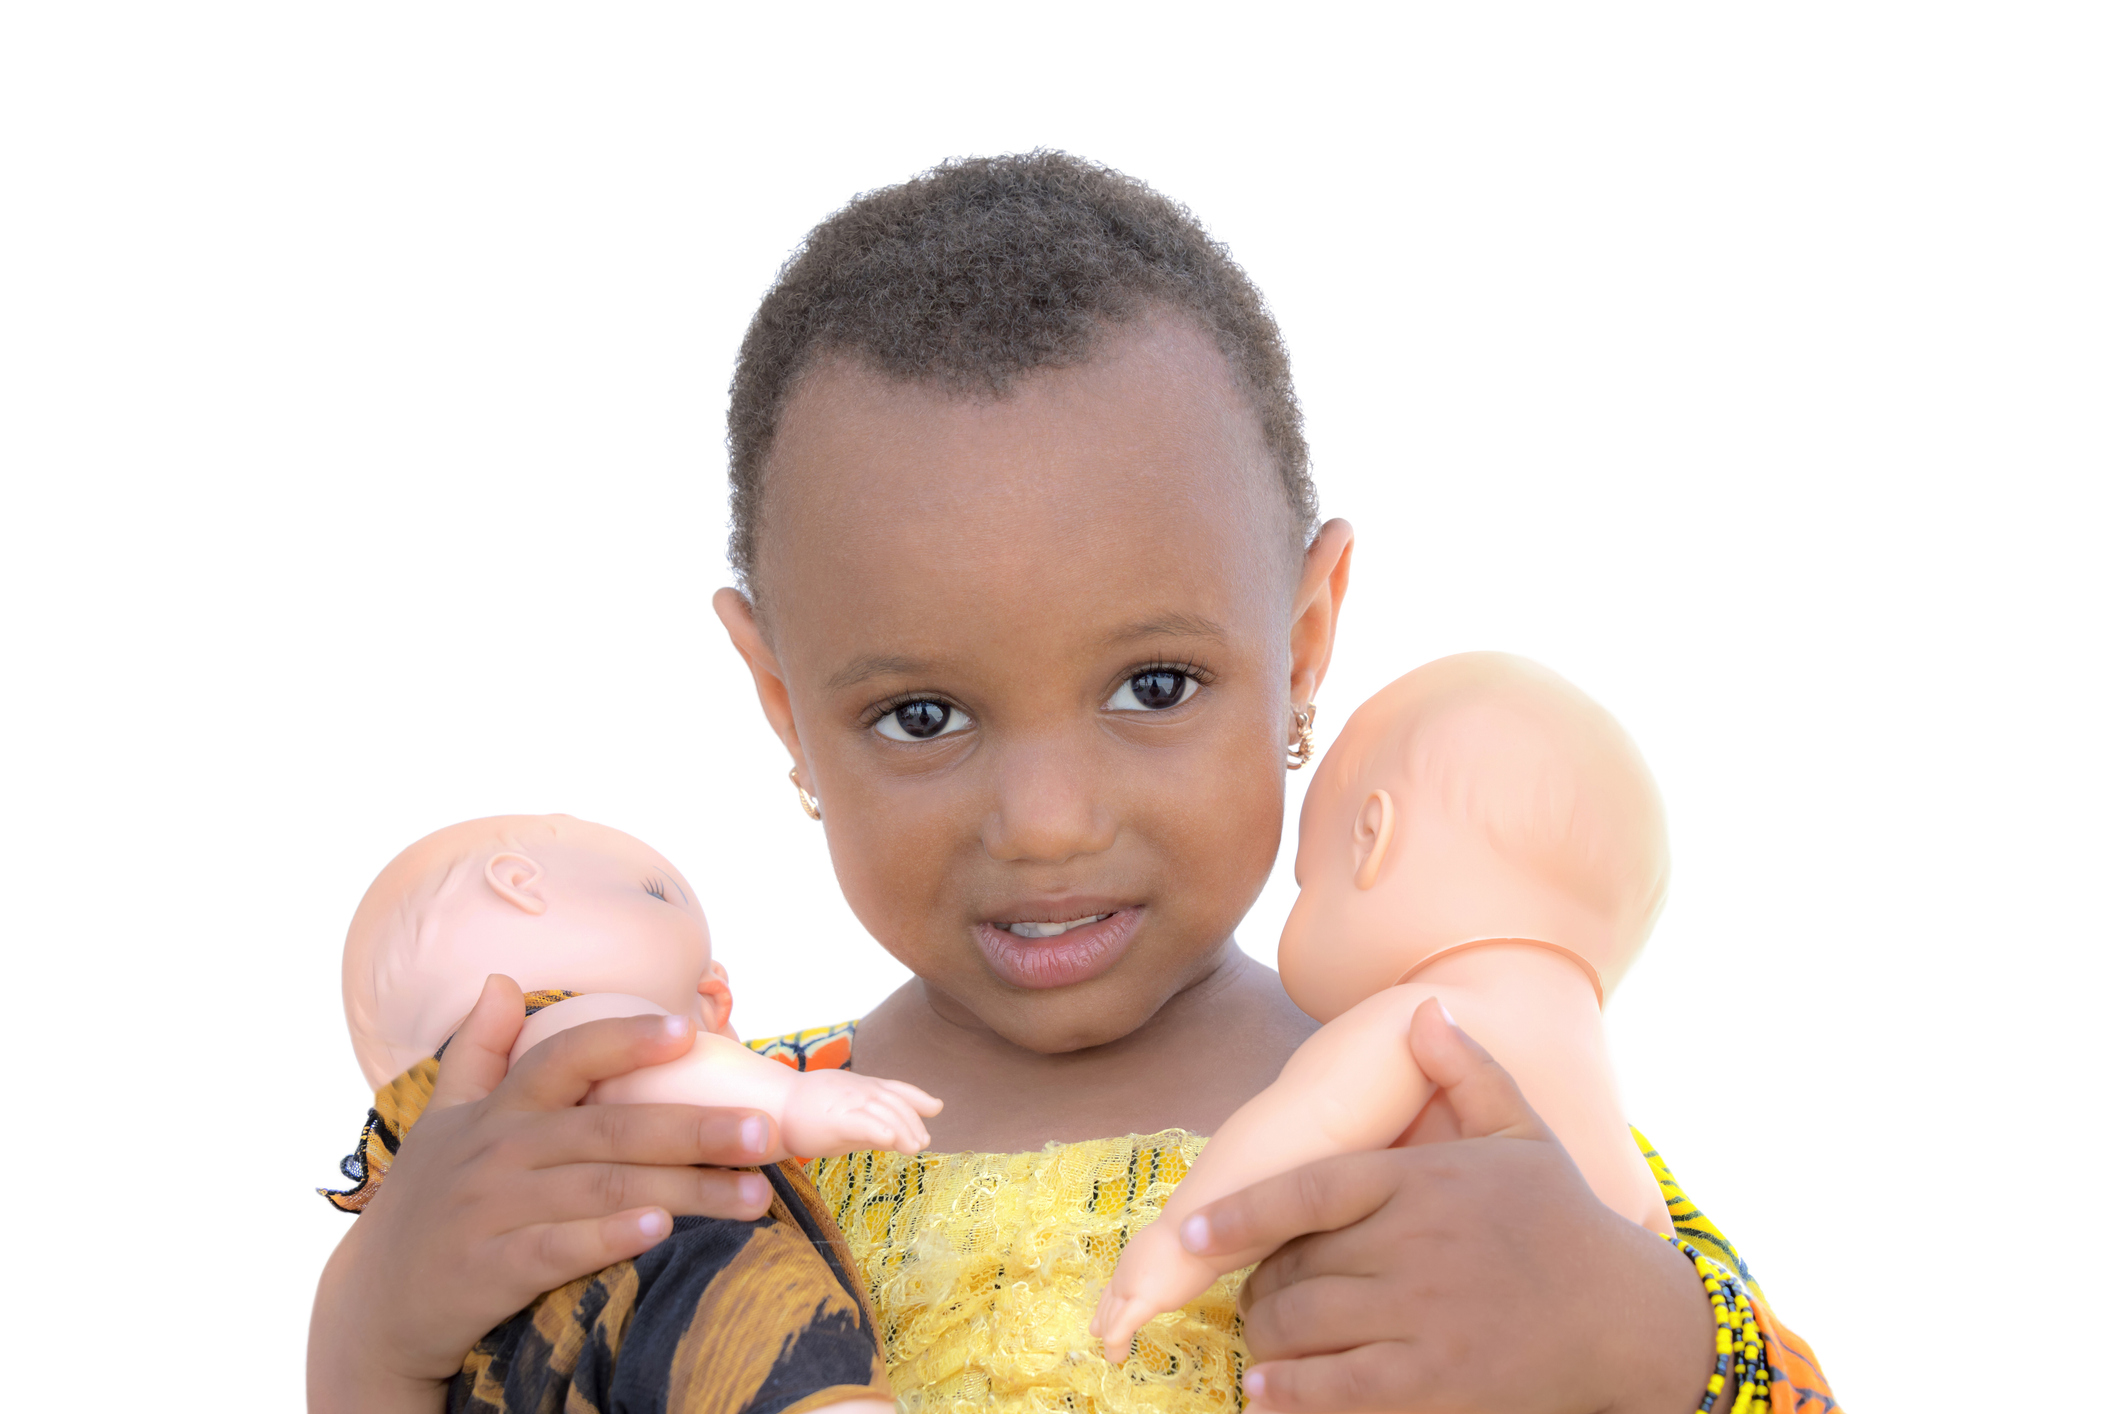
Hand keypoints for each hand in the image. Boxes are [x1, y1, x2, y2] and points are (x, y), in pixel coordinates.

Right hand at [307, 975, 787, 1413]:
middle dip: (694, 1128)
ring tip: (752, 1193)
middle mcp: (499, 1152)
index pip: (566, 1056)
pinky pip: (558, 1249)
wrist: (374, 1309)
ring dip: (684, 1189)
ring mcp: (492, 1211)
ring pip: (603, 1189)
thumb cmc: (428, 1206)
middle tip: (764, 1132)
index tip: (688, 1029)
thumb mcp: (444, 1122)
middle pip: (609, 1128)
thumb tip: (499, 980)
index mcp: (498, 1111)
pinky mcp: (489, 1272)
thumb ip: (479, 1052)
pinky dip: (608, 1237)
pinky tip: (659, 1230)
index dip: (625, 1039)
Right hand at [779, 1069, 942, 1157]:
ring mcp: (846, 1102)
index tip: (936, 1107)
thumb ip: (868, 1126)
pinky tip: (892, 1141)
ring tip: (916, 1146)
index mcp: (860, 1088)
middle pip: (894, 1102)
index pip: (895, 1089)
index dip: (917, 1097)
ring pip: (884, 1112)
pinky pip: (862, 1122)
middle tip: (923, 1141)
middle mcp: (857, 1090)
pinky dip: (880, 1129)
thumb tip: (895, 1138)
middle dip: (912, 1121)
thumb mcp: (844, 1119)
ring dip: (904, 1128)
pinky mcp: (834, 1119)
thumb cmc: (806, 1115)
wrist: (771, 1108)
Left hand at [1089, 1211, 1222, 1361]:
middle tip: (1096, 1332)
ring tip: (1112, 1354)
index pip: (1119, 1283)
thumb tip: (1201, 1246)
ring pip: (1115, 1316)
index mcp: (1139, 1258)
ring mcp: (1134, 1284)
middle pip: (1113, 1300)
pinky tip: (1114, 1353)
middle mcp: (1130, 1271)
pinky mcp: (1145, 1299)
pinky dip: (1116, 1340)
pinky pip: (1123, 1325)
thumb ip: (1182, 1250)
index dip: (1110, 1299)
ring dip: (1113, 1337)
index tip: (1105, 1309)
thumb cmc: (1200, 1226)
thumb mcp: (1185, 1238)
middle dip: (1104, 1318)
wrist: (1199, 1222)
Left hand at [1178, 999, 1719, 1413]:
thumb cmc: (1564, 1221)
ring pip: (1306, 1329)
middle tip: (1255, 1294)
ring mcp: (1424, 1320)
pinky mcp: (1436, 1384)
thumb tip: (1427, 1011)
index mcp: (1423, 1182)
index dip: (1241, 1216)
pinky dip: (1290, 1393)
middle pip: (1296, 1268)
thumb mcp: (1522, 1134)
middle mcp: (1415, 1247)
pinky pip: (1338, 1389)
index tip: (1195, 1234)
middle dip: (1262, 1286)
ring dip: (1268, 1339)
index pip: (1307, 1193)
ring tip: (1262, 1339)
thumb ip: (1467, 1072)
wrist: (1630, 1318)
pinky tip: (1268, 1392)